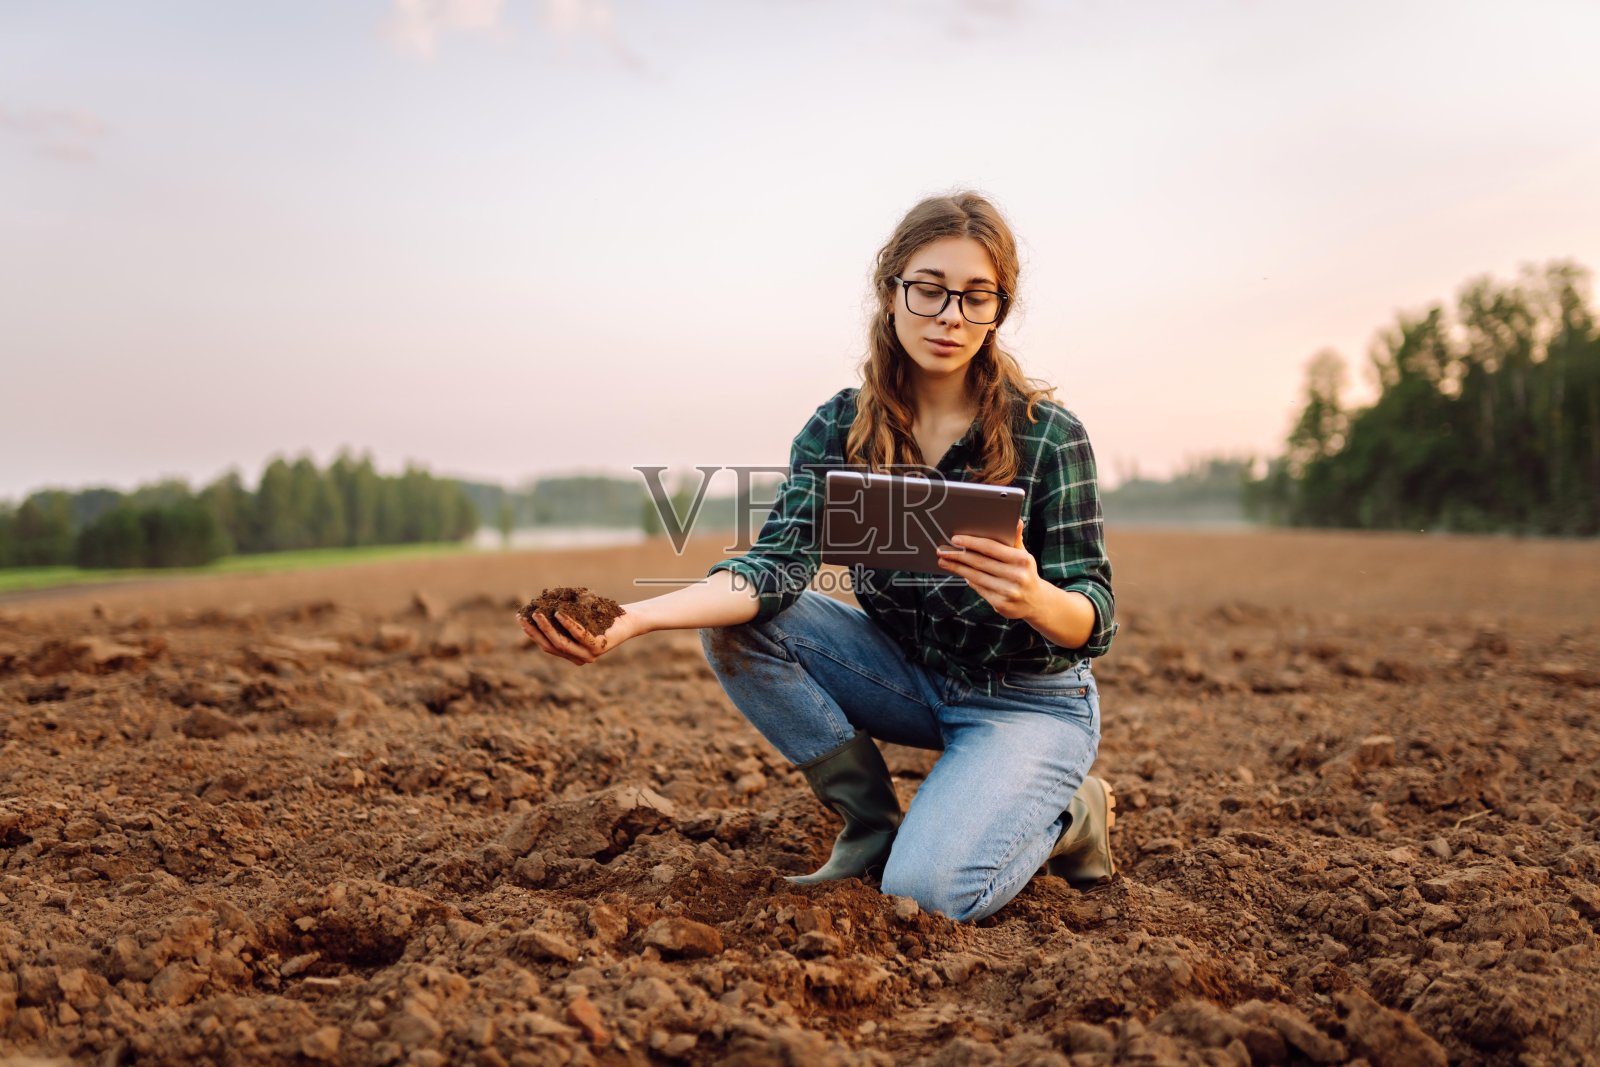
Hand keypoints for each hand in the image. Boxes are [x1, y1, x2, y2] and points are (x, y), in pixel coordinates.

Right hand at [517, 607, 640, 665]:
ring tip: (537, 613)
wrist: (631, 620)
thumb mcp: (579, 617)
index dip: (532, 632)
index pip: (547, 645)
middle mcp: (579, 658)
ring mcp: (589, 655)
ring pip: (561, 642)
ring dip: (546, 627)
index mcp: (573, 654)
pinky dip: (567, 623)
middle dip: (534, 631)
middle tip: (523, 616)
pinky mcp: (598, 647)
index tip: (520, 618)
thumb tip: (536, 608)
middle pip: (550, 646)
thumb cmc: (604, 616)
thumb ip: (561, 619)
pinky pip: (579, 635)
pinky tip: (558, 613)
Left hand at [935, 518, 1044, 621]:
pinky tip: (960, 572)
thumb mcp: (1023, 555)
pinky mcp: (1001, 605)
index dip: (971, 542)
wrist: (1036, 602)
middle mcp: (1017, 576)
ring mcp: (1009, 592)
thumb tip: (1016, 520)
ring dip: (957, 568)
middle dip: (958, 555)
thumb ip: (1015, 539)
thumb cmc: (1024, 572)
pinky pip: (979, 588)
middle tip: (942, 550)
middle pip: (980, 562)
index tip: (955, 539)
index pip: (991, 548)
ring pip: (976, 576)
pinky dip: (968, 579)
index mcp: (1022, 560)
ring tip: (944, 561)